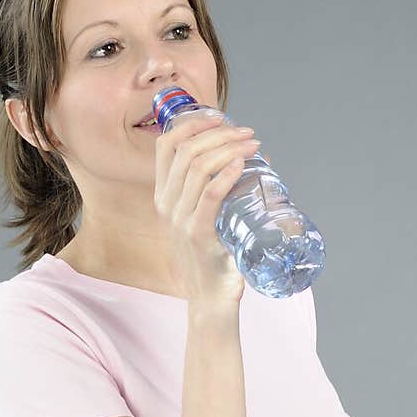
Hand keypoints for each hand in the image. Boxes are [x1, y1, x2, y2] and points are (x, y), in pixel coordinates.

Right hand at [153, 111, 261, 307]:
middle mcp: (166, 204)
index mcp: (163, 196)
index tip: (220, 118)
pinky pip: (211, 195)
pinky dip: (228, 174)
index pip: (167, 145)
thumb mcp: (202, 218)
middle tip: (247, 133)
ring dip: (230, 148)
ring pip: (200, 167)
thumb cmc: (213, 258)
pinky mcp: (198, 235)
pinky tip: (243, 164)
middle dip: (220, 133)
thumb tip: (247, 158)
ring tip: (253, 145)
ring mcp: (180, 220)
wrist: (211, 299)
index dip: (192, 123)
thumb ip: (212, 191)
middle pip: (187, 150)